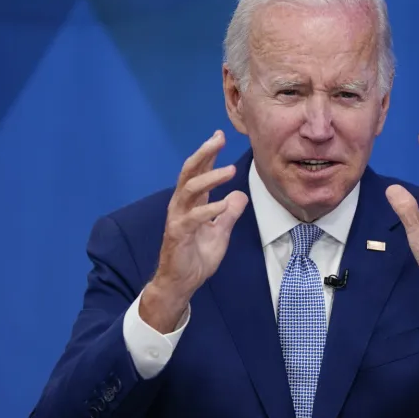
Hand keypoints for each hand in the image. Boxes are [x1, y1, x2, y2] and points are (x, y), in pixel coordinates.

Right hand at [139, 130, 248, 331]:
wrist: (181, 282)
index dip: (209, 154)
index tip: (219, 135)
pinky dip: (209, 209)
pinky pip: (193, 217)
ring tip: (230, 170)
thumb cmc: (197, 257)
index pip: (199, 172)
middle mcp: (182, 206)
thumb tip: (240, 194)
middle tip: (218, 139)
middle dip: (204, 154)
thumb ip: (229, 213)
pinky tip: (224, 203)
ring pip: (190, 190)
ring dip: (210, 178)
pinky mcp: (177, 234)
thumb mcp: (220, 233)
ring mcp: (178, 218)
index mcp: (192, 203)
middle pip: (189, 172)